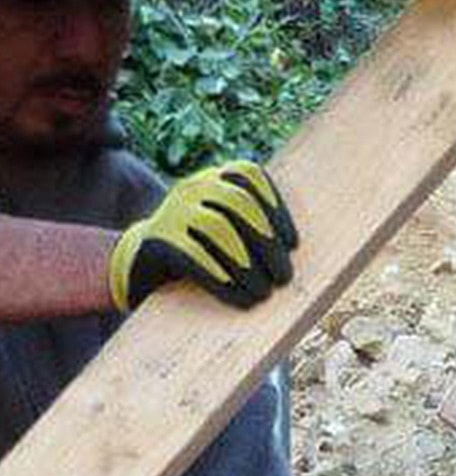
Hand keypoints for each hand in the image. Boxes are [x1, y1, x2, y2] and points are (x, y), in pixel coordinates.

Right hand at [111, 162, 299, 311]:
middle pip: (238, 204)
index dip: (276, 209)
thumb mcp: (231, 228)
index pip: (251, 178)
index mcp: (215, 177)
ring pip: (217, 227)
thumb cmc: (203, 249)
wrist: (139, 263)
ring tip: (263, 293)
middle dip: (267, 243)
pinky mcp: (156, 239)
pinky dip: (220, 277)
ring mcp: (171, 210)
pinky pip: (191, 254)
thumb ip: (257, 226)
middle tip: (283, 278)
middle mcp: (192, 187)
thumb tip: (296, 249)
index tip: (293, 245)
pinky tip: (238, 297)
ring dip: (246, 263)